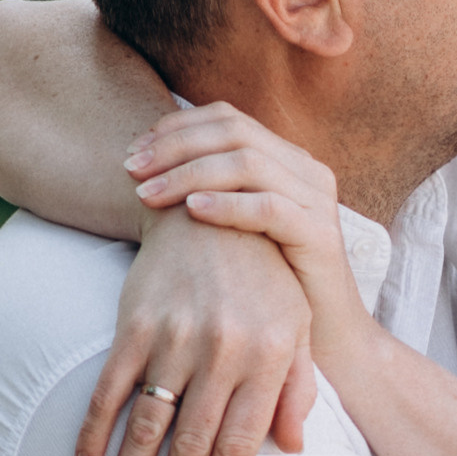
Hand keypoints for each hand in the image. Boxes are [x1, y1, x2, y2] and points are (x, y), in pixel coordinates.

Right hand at [75, 207, 315, 455]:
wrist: (208, 211)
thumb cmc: (264, 277)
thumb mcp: (297, 324)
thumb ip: (298, 387)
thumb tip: (293, 450)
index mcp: (269, 356)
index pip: (241, 442)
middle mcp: (223, 350)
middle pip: (193, 443)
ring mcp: (175, 337)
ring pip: (149, 424)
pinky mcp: (135, 324)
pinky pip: (109, 388)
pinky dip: (93, 430)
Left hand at [125, 107, 371, 366]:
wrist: (325, 336)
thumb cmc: (267, 284)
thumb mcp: (234, 228)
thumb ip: (207, 191)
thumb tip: (144, 166)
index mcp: (286, 160)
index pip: (227, 118)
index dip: (176, 128)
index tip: (133, 151)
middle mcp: (306, 170)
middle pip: (234, 132)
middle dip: (174, 147)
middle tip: (131, 169)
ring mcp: (317, 201)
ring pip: (247, 163)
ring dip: (189, 174)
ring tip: (148, 194)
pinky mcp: (321, 236)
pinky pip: (269, 208)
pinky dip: (227, 204)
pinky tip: (191, 210)